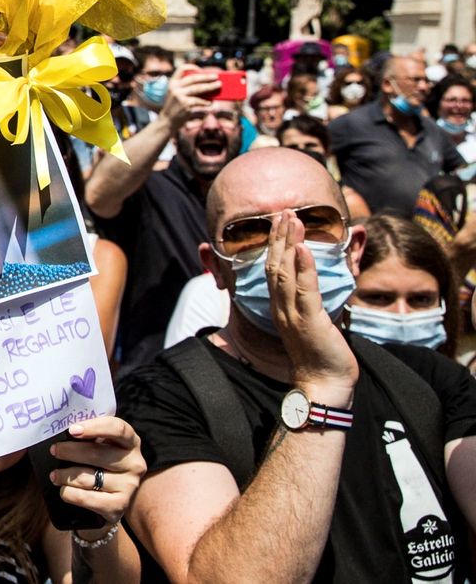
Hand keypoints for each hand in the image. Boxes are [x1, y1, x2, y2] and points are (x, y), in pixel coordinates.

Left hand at [49, 416, 146, 532]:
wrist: (116, 497)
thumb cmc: (102, 463)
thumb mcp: (102, 445)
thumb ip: (89, 435)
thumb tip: (63, 430)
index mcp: (131, 442)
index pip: (117, 428)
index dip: (94, 427)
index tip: (72, 430)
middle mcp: (135, 464)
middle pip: (97, 454)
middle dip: (69, 451)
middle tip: (54, 450)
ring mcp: (129, 486)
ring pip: (86, 478)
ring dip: (64, 475)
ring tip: (54, 475)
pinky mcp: (118, 506)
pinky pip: (85, 497)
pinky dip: (68, 493)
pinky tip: (63, 490)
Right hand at [158, 65, 221, 131]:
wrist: (167, 121)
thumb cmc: (176, 108)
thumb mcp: (178, 95)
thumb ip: (188, 89)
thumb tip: (208, 84)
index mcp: (172, 83)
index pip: (181, 69)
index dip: (192, 67)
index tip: (201, 69)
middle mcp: (174, 87)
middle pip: (194, 78)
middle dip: (206, 77)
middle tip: (216, 76)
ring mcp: (179, 96)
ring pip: (198, 88)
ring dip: (210, 86)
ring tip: (219, 85)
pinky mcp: (185, 104)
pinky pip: (200, 101)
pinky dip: (207, 101)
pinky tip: (212, 102)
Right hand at [266, 211, 358, 397]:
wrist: (324, 384)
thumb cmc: (321, 355)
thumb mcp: (312, 323)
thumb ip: (309, 302)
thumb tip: (314, 284)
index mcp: (280, 307)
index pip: (273, 269)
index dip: (275, 245)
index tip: (279, 223)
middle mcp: (280, 307)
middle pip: (274, 265)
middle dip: (278, 237)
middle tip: (282, 211)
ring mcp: (292, 314)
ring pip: (285, 272)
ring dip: (288, 244)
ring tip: (291, 220)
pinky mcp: (308, 321)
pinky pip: (304, 291)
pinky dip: (304, 268)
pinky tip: (304, 249)